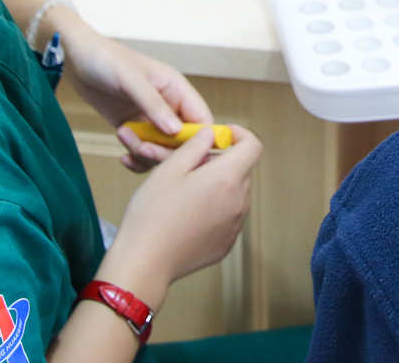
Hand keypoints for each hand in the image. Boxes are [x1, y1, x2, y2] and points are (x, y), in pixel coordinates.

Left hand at [59, 21, 212, 171]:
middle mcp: (170, 107)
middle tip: (142, 148)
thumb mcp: (131, 79)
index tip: (184, 155)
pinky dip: (136, 160)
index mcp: (178, 90)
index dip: (199, 142)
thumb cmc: (106, 59)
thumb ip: (154, 104)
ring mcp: (151, 120)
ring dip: (145, 154)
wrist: (76, 58)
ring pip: (162, 151)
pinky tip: (123, 156)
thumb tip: (176, 131)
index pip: (202, 122)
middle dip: (165, 151)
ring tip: (123, 136)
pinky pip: (144, 153)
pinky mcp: (134, 129)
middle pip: (184, 143)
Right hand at [111, 125, 262, 287]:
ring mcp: (235, 226)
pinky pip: (228, 216)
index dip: (239, 135)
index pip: (253, 146)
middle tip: (189, 166)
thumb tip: (210, 134)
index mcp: (227, 179)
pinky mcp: (226, 244)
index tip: (218, 137)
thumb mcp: (169, 169)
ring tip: (185, 193)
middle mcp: (239, 202)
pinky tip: (186, 216)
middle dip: (221, 162)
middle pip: (242, 170)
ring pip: (235, 193)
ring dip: (218, 185)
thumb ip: (195, 146)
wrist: (145, 263)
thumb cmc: (152, 214)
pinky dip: (214, 208)